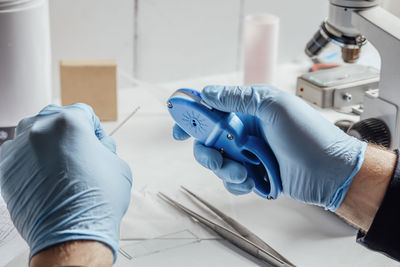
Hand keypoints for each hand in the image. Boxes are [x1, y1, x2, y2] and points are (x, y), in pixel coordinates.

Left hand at [0, 103, 131, 260]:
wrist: (72, 233)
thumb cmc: (95, 202)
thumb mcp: (117, 164)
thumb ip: (105, 146)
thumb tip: (97, 144)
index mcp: (69, 122)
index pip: (83, 112)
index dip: (95, 129)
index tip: (95, 141)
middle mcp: (39, 129)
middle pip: (55, 118)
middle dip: (69, 132)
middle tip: (79, 152)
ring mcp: (18, 148)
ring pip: (34, 134)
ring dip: (47, 144)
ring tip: (60, 165)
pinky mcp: (5, 169)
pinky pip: (18, 154)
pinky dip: (30, 161)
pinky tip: (44, 176)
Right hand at [173, 85, 366, 210]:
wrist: (331, 172)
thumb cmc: (309, 136)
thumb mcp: (274, 107)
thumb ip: (238, 98)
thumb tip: (208, 93)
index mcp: (249, 109)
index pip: (211, 108)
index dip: (192, 117)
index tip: (179, 129)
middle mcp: (245, 130)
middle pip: (208, 140)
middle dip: (207, 152)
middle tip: (218, 158)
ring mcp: (248, 153)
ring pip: (217, 162)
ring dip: (226, 170)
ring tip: (245, 173)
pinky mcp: (253, 173)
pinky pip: (231, 180)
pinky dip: (237, 182)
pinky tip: (253, 181)